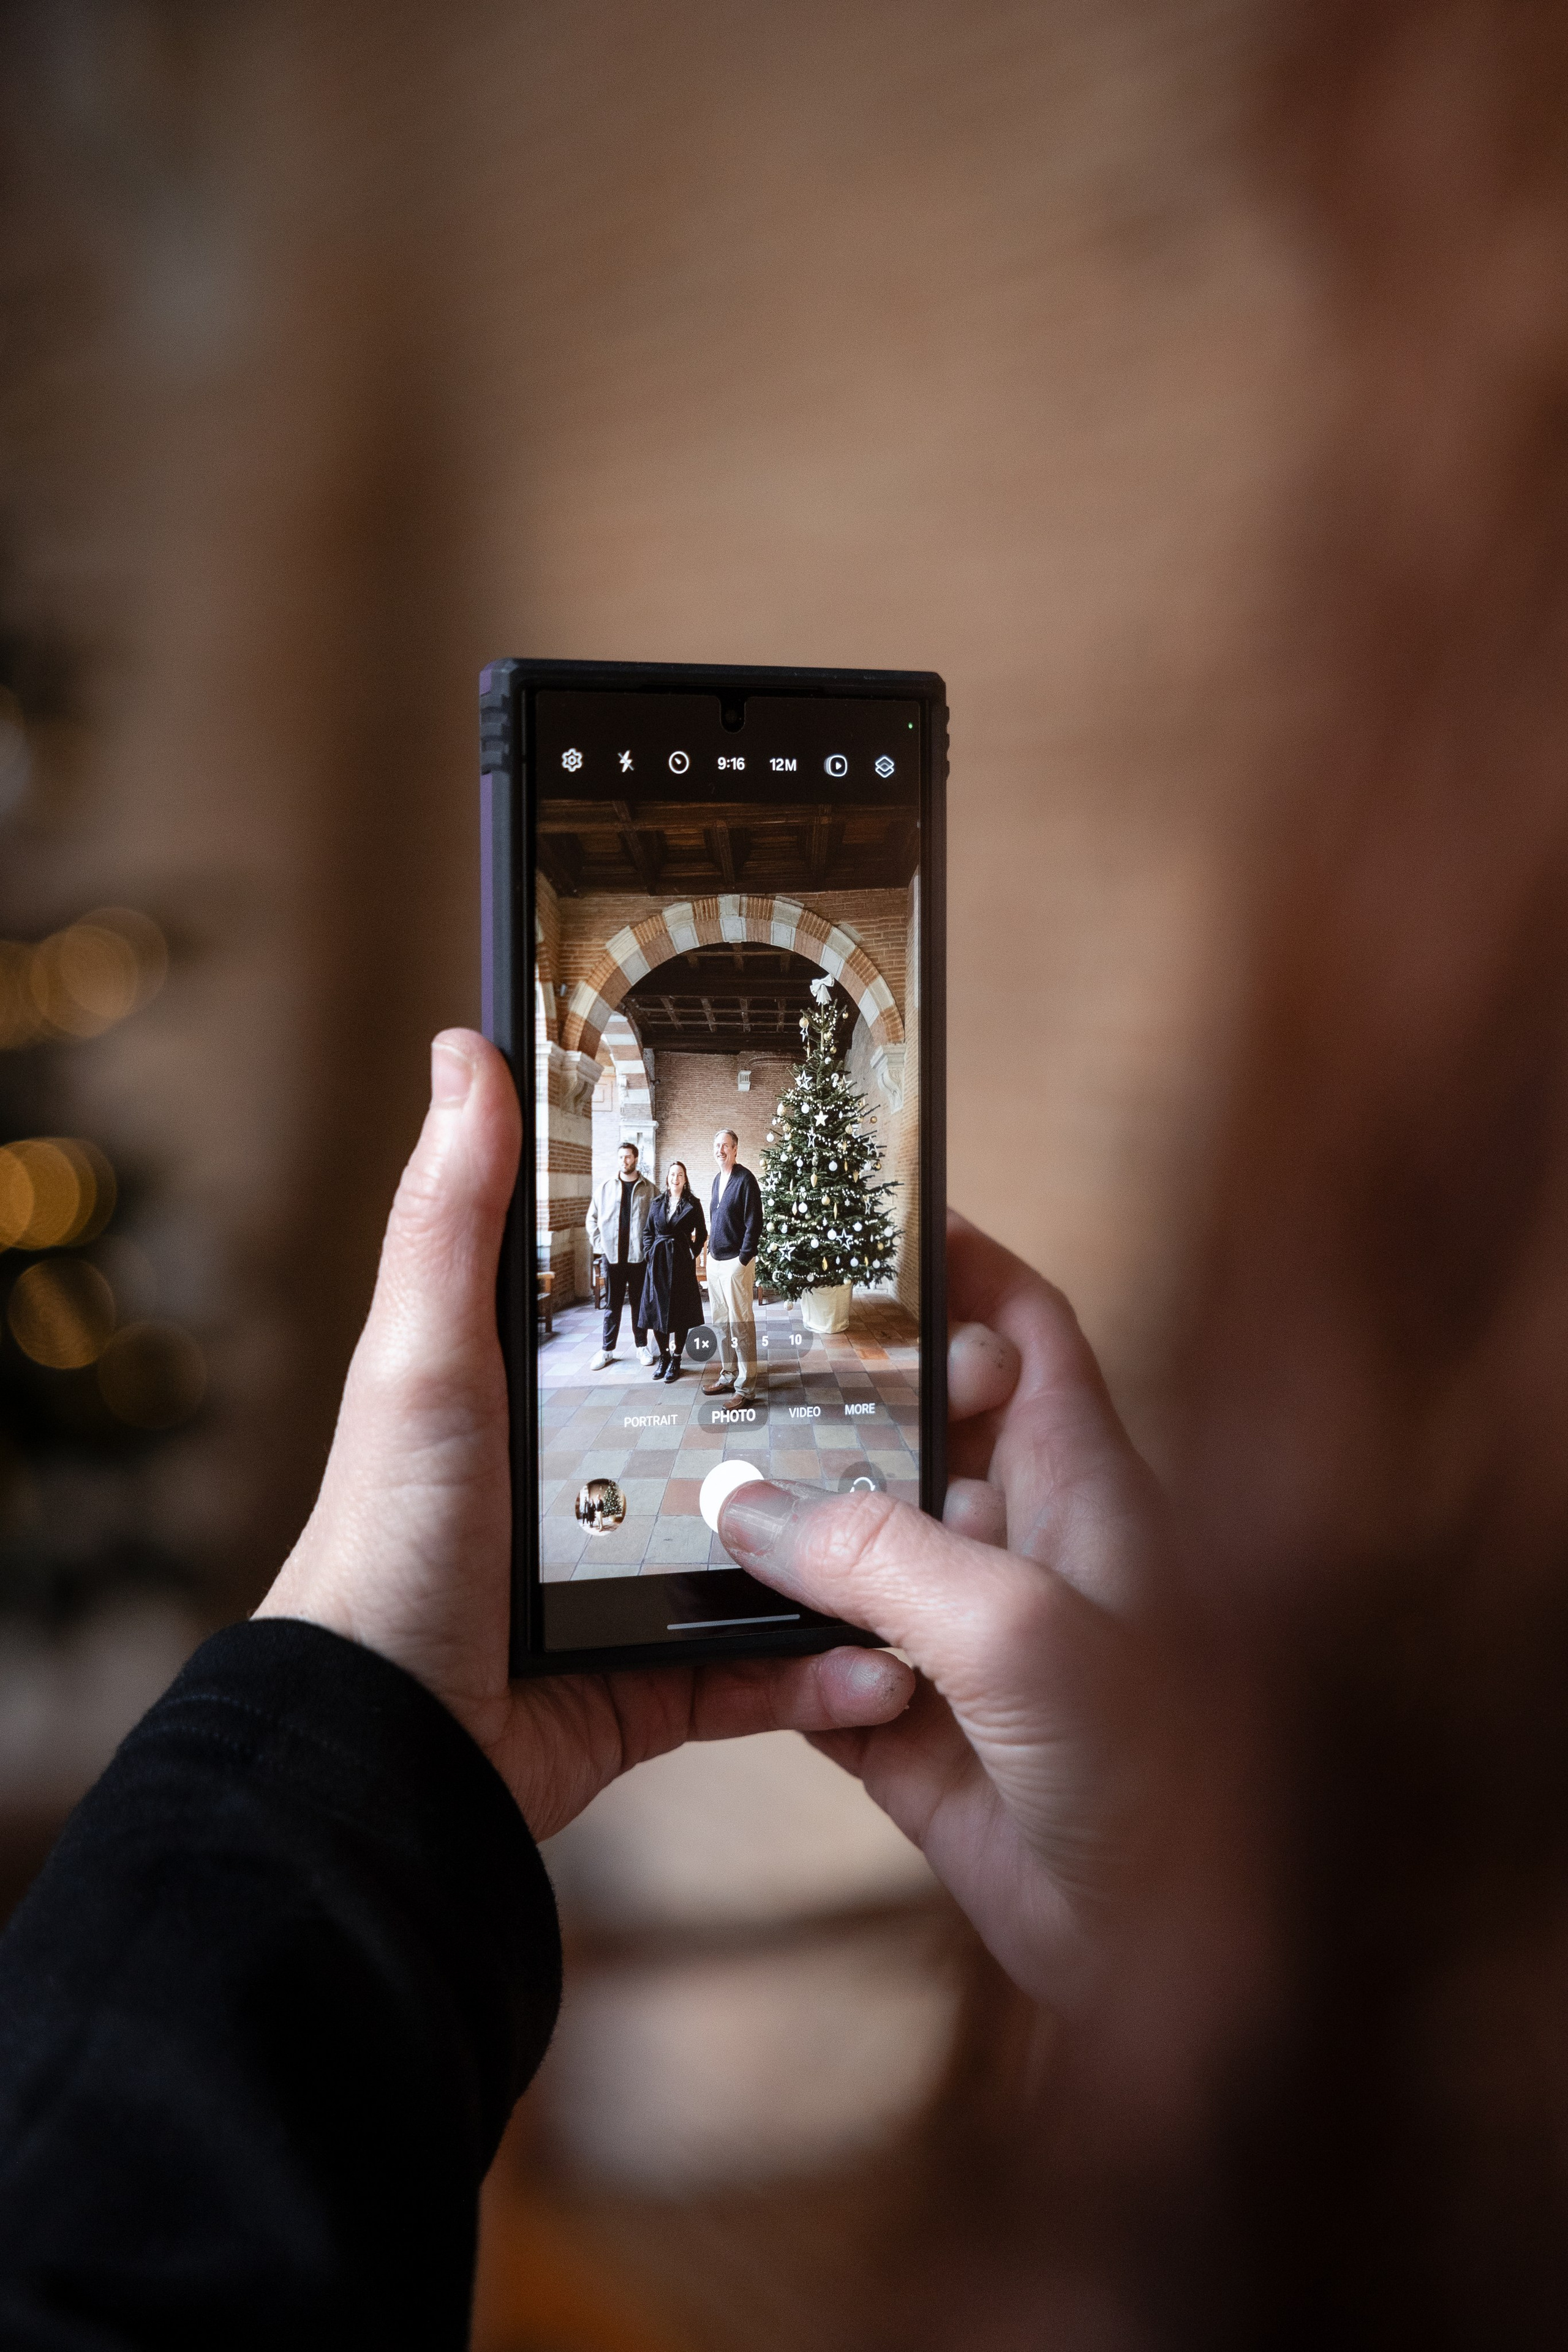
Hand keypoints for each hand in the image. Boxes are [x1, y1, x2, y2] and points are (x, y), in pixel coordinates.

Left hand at [256, 1031, 913, 1839]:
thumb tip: (463, 1049)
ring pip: (777, 1555)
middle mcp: (596, 1481)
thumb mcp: (422, 1361)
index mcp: (547, 1393)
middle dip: (851, 1417)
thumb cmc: (387, 1539)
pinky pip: (761, 1673)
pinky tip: (888, 1661)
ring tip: (950, 1521)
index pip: (662, 1307)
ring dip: (862, 1551)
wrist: (382, 1748)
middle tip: (953, 1381)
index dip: (751, 1269)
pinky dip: (824, 1673)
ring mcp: (629, 1586)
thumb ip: (451, 1217)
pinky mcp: (650, 1684)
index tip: (854, 1233)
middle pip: (744, 1430)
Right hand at [719, 1214, 1254, 2018]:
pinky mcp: (913, 1731)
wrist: (1168, 1960)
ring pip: (850, 1551)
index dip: (959, 1269)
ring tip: (696, 1494)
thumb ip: (876, 1554)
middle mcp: (1019, 1548)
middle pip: (912, 1436)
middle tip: (731, 1365)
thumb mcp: (1016, 1628)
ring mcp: (961, 1640)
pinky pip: (818, 1665)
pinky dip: (776, 1654)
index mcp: (1080, 1487)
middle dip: (832, 1403)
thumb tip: (747, 1504)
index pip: (1023, 1334)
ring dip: (785, 1537)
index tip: (870, 1221)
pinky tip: (726, 1634)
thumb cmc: (1153, 1772)